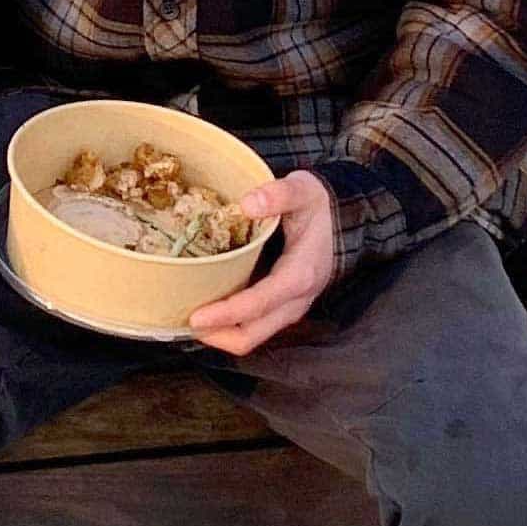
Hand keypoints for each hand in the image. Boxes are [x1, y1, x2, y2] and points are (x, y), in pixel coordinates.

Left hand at [188, 170, 333, 355]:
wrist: (344, 219)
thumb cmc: (319, 205)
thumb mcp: (303, 190)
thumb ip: (278, 194)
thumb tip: (247, 204)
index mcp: (300, 274)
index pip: (259, 303)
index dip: (226, 314)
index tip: (196, 317)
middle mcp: (296, 300)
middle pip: (253, 334)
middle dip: (217, 335)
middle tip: (182, 321)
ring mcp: (290, 306)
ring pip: (254, 335)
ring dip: (222, 334)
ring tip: (190, 319)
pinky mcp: (284, 305)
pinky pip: (256, 325)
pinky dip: (231, 325)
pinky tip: (210, 308)